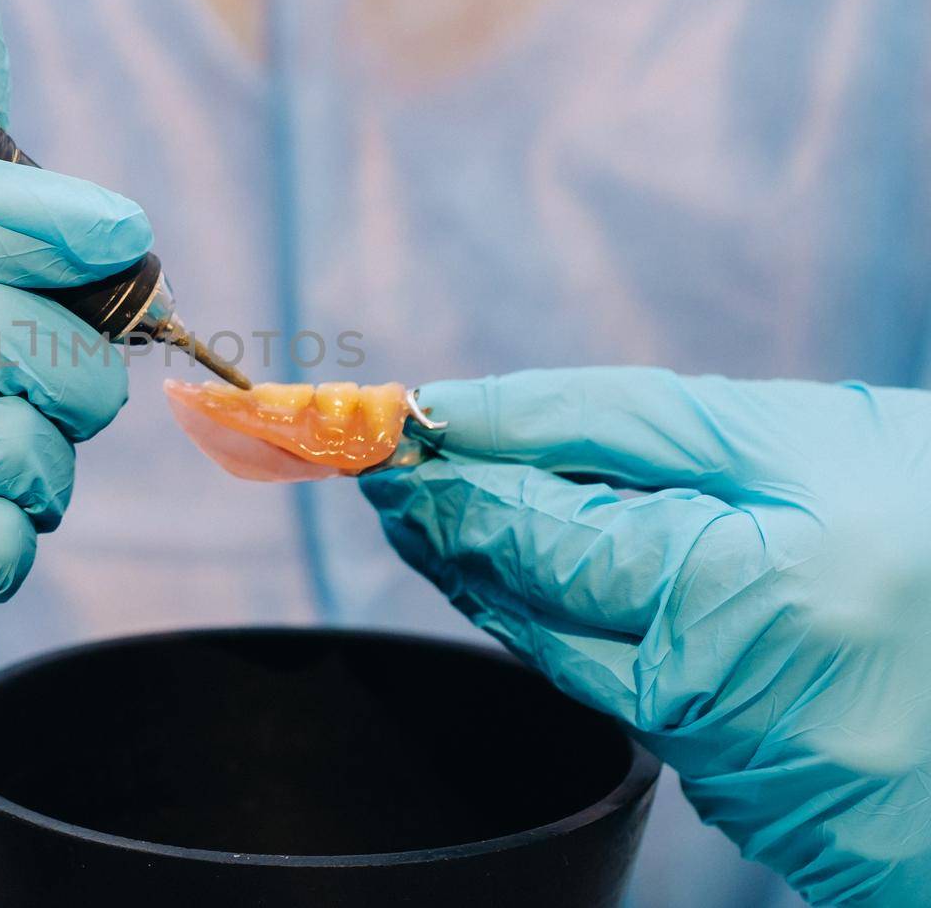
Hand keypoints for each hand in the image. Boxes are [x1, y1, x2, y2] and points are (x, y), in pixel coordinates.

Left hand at [361, 368, 930, 905]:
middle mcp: (743, 656)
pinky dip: (545, 634)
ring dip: (474, 572)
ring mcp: (734, 735)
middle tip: (381, 465)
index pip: (573, 476)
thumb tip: (496, 421)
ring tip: (421, 516)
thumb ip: (659, 431)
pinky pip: (609, 693)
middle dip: (448, 506)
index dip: (478, 437)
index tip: (406, 413)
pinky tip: (513, 593)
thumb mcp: (822, 444)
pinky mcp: (733, 791)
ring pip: (553, 638)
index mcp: (774, 554)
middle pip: (545, 558)